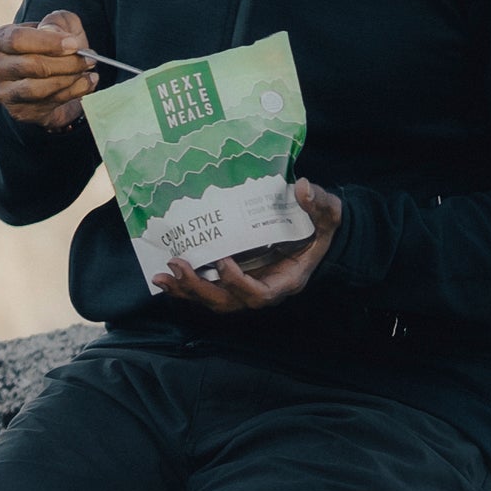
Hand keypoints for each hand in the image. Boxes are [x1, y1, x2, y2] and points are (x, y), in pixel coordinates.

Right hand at [0, 10, 100, 130]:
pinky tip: (87, 83)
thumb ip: (57, 22)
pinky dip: (73, 93)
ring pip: (37, 89)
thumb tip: (55, 34)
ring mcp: (4, 93)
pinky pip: (47, 104)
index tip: (74, 44)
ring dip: (69, 79)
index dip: (48, 42)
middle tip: (89, 59)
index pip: (17, 39)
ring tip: (89, 71)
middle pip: (30, 65)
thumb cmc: (52, 48)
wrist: (52, 79)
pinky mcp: (19, 111)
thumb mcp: (58, 26)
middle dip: (65, 63)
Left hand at [155, 182, 342, 313]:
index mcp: (285, 280)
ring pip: (212, 299)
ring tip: (162, 275)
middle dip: (200, 288)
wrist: (313, 236)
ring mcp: (244, 287)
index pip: (259, 294)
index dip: (239, 283)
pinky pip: (205, 290)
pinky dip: (183, 287)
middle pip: (228, 302)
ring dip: (185, 290)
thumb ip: (319, 204)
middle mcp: (262, 289)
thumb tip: (304, 188)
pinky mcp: (231, 280)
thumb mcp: (328, 215)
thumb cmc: (320, 228)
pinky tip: (163, 277)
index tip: (223, 261)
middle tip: (178, 265)